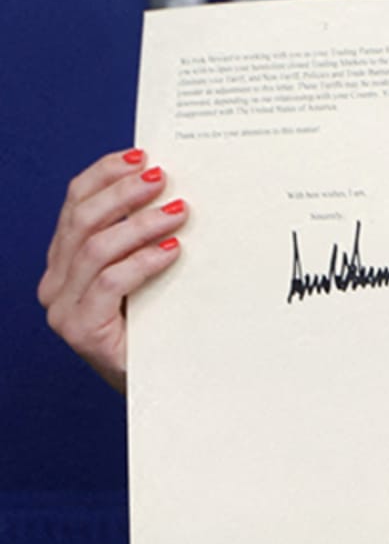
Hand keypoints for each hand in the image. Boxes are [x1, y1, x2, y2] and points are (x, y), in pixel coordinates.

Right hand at [39, 149, 188, 392]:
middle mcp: (54, 281)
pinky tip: (172, 250)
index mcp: (64, 261)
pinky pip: (110, 283)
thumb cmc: (156, 329)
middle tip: (163, 179)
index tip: (140, 156)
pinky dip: (143, 261)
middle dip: (123, 193)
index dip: (104, 175)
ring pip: (95, 248)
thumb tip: (171, 191)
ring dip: (140, 224)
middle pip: (81, 220)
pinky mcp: (82, 331)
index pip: (74, 204)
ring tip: (178, 211)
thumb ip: (142, 241)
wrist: (159, 387)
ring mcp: (62, 308)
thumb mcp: (147, 277)